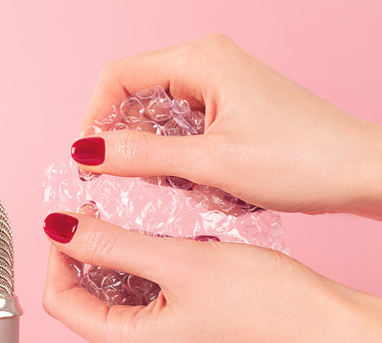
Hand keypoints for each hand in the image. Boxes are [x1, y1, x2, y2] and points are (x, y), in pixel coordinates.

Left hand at [42, 212, 381, 342]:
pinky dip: (148, 271)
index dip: (59, 252)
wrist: (331, 331)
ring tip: (137, 220)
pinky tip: (164, 242)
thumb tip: (59, 226)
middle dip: (91, 252)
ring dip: (121, 258)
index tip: (71, 214)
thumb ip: (112, 244)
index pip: (60, 300)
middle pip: (87, 299)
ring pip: (119, 298)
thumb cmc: (268, 305)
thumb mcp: (179, 262)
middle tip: (104, 210)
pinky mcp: (186, 340)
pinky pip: (148, 303)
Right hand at [73, 34, 381, 219]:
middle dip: (125, 140)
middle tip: (127, 181)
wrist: (360, 171)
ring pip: (157, 115)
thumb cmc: (301, 160)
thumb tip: (86, 152)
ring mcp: (219, 84)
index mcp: (199, 60)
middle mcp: (206, 63)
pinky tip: (195, 180)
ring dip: (154, 152)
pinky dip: (178, 155)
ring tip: (174, 184)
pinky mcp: (230, 106)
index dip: (94, 118)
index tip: (89, 161)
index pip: (117, 76)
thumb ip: (141, 155)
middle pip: (134, 95)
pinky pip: (182, 127)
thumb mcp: (210, 163)